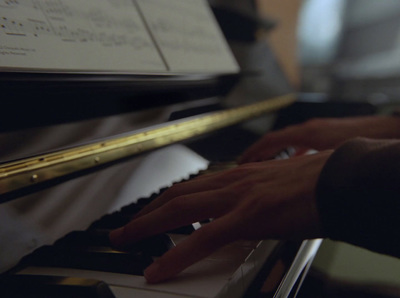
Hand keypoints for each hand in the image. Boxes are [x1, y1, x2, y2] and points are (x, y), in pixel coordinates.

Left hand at [109, 151, 331, 282]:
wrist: (339, 179)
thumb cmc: (313, 184)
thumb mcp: (274, 189)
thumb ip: (253, 201)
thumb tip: (242, 215)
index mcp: (239, 177)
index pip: (191, 188)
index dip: (165, 200)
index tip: (150, 211)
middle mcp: (232, 182)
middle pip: (176, 196)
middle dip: (145, 213)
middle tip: (124, 228)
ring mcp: (238, 198)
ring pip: (179, 210)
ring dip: (147, 225)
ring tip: (126, 239)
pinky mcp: (248, 216)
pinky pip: (203, 238)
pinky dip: (176, 254)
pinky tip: (159, 268)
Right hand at [239, 116, 399, 162]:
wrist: (387, 130)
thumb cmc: (362, 140)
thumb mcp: (332, 157)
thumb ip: (310, 166)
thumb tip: (291, 179)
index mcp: (307, 133)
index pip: (272, 139)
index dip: (254, 150)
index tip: (242, 159)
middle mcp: (309, 129)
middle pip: (276, 139)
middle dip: (260, 151)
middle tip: (246, 163)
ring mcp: (317, 130)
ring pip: (288, 141)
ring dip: (275, 151)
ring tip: (265, 163)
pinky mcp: (325, 134)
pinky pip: (301, 142)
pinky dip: (292, 151)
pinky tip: (295, 159)